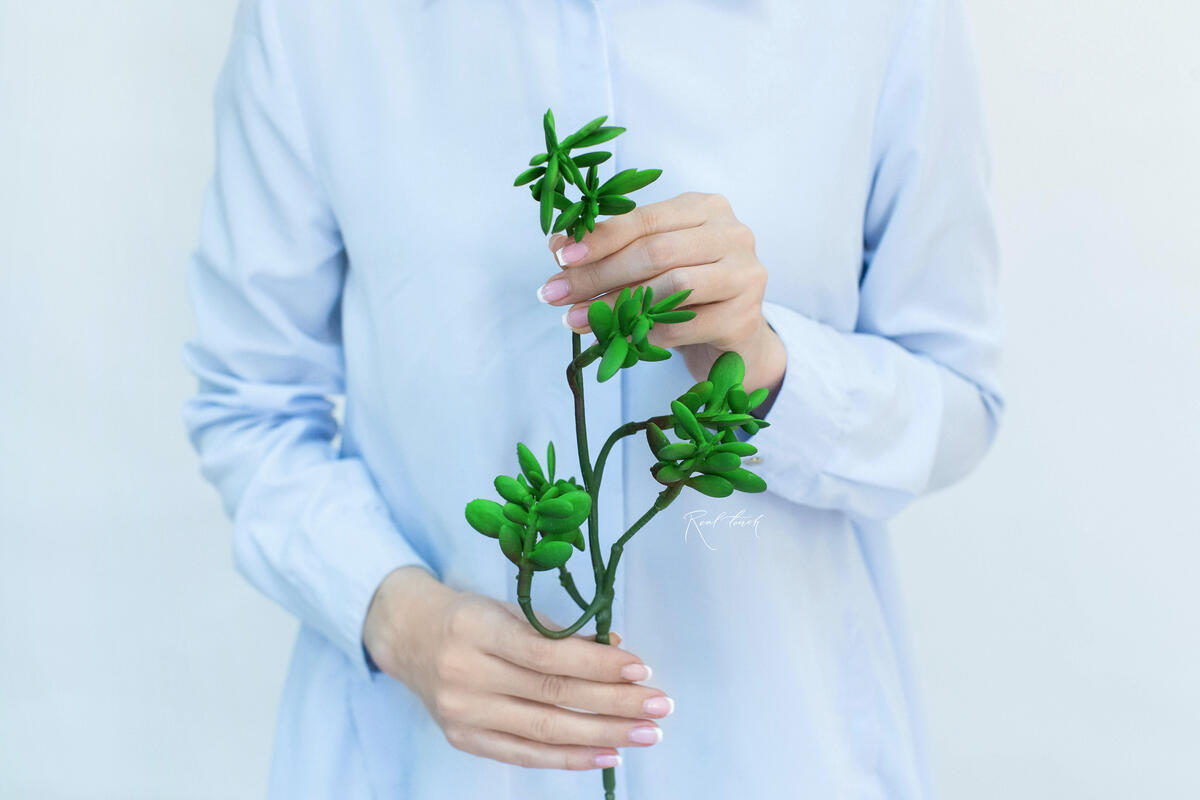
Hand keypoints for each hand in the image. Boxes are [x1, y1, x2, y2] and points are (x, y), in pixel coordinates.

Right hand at [363, 566, 672, 770]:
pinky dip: (570, 757)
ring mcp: (463, 712)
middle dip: (613, 704)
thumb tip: (616, 650)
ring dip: (603, 735)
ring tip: (644, 734)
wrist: (407, 635)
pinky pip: (525, 754)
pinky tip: (606, 754)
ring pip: (544, 730)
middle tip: (658, 706)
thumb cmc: (469, 616)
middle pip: (552, 695)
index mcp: (477, 628)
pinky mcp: (463, 739)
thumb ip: (559, 631)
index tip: (640, 668)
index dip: (597, 664)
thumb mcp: (508, 608)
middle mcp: (465, 673)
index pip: (547, 653)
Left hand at [539, 191, 786, 396]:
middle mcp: (733, 234)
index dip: (600, 238)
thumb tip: (557, 244)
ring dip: (616, 306)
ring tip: (576, 320)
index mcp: (705, 208)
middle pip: (656, 252)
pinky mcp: (745, 318)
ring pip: (671, 287)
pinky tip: (619, 340)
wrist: (734, 340)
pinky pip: (684, 326)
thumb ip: (612, 249)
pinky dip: (646, 333)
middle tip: (556, 294)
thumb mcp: (649, 263)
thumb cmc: (687, 294)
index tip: (560, 257)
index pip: (645, 218)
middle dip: (599, 274)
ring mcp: (745, 275)